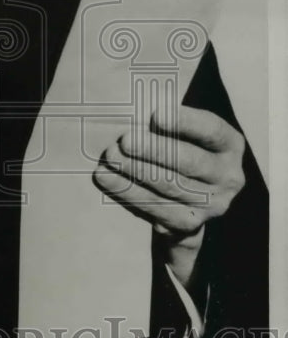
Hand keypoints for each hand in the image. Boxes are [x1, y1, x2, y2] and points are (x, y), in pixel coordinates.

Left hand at [93, 104, 245, 288]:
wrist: (188, 198)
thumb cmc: (180, 149)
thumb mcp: (186, 132)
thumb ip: (168, 122)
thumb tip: (135, 114)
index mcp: (230, 145)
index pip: (212, 131)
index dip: (185, 122)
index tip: (156, 115)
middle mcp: (228, 177)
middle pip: (190, 162)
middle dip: (154, 150)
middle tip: (125, 141)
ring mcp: (212, 204)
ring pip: (170, 185)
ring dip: (136, 170)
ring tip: (112, 157)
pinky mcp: (189, 223)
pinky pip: (155, 207)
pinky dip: (127, 191)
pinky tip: (107, 178)